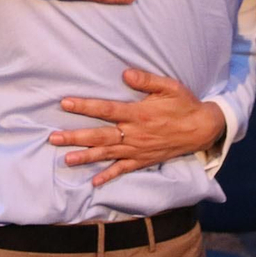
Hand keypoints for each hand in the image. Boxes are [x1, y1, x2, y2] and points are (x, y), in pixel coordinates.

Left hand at [49, 69, 226, 185]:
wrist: (202, 129)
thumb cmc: (184, 104)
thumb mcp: (169, 86)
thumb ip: (147, 80)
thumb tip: (125, 74)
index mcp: (138, 114)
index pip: (106, 109)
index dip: (85, 106)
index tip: (65, 103)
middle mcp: (135, 134)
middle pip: (100, 136)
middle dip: (75, 137)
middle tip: (54, 138)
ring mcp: (138, 149)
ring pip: (107, 154)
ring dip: (85, 157)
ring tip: (66, 159)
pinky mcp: (144, 160)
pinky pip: (124, 170)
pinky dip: (109, 176)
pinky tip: (94, 182)